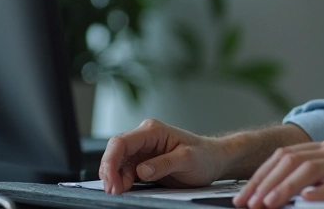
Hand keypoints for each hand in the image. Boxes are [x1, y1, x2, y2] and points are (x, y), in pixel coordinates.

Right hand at [99, 118, 225, 193]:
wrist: (214, 160)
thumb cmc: (205, 156)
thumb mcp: (188, 160)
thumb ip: (165, 163)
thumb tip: (141, 170)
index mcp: (153, 131)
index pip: (122, 142)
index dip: (111, 162)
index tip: (113, 182)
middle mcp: (145, 138)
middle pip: (115, 152)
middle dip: (110, 172)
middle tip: (114, 192)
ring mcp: (143, 151)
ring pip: (118, 163)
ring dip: (116, 178)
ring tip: (122, 192)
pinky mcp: (143, 163)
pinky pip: (125, 171)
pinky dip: (122, 181)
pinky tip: (126, 189)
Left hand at [232, 140, 323, 208]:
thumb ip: (322, 177)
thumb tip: (293, 192)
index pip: (286, 156)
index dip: (262, 174)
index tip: (246, 194)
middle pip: (291, 161)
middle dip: (264, 182)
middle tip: (247, 202)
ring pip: (309, 171)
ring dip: (284, 188)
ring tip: (267, 203)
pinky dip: (320, 192)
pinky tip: (306, 201)